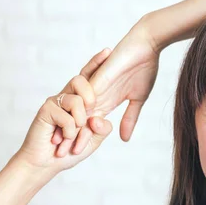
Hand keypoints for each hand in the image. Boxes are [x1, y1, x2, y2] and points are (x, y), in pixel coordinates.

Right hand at [13, 49, 113, 177]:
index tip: (108, 50)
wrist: (45, 164)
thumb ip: (101, 129)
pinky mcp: (46, 109)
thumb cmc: (68, 152)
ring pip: (77, 99)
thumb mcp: (92, 140)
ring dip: (79, 123)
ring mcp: (56, 101)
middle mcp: (68, 97)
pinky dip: (69, 132)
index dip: (97, 64)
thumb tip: (100, 118)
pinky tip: (60, 139)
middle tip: (91, 110)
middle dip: (91, 95)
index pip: (90, 78)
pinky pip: (67, 115)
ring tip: (72, 136)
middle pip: (81, 79)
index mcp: (81, 101)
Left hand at [52, 27, 160, 152]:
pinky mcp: (96, 81)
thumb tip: (124, 138)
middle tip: (59, 158)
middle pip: (79, 121)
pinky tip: (70, 132)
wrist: (146, 46)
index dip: (84, 138)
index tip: (76, 156)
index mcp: (106, 99)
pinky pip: (83, 101)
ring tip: (60, 149)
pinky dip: (77, 116)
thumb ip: (130, 118)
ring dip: (69, 132)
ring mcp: (95, 88)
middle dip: (70, 139)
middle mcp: (96, 95)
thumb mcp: (137, 100)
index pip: (91, 123)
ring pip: (77, 114)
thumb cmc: (145, 68)